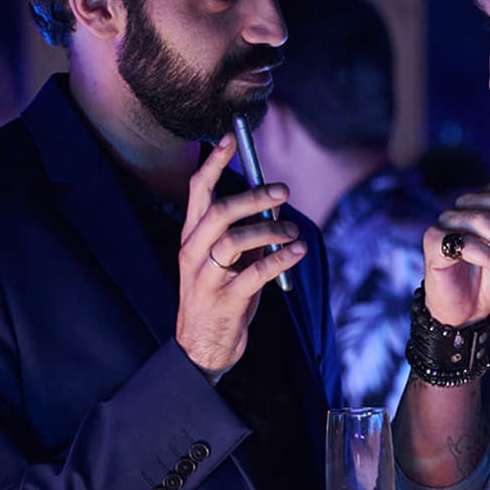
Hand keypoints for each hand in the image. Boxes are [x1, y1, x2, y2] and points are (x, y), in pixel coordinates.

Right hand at [177, 133, 306, 381]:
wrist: (202, 350)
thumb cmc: (220, 298)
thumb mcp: (229, 261)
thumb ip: (245, 232)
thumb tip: (273, 203)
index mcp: (191, 238)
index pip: (198, 191)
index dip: (214, 163)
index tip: (231, 139)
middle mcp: (193, 253)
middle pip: (218, 211)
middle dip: (254, 196)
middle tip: (283, 191)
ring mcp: (205, 278)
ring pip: (234, 240)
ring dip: (270, 230)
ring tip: (294, 231)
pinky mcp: (224, 301)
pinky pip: (254, 273)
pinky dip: (280, 259)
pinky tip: (298, 251)